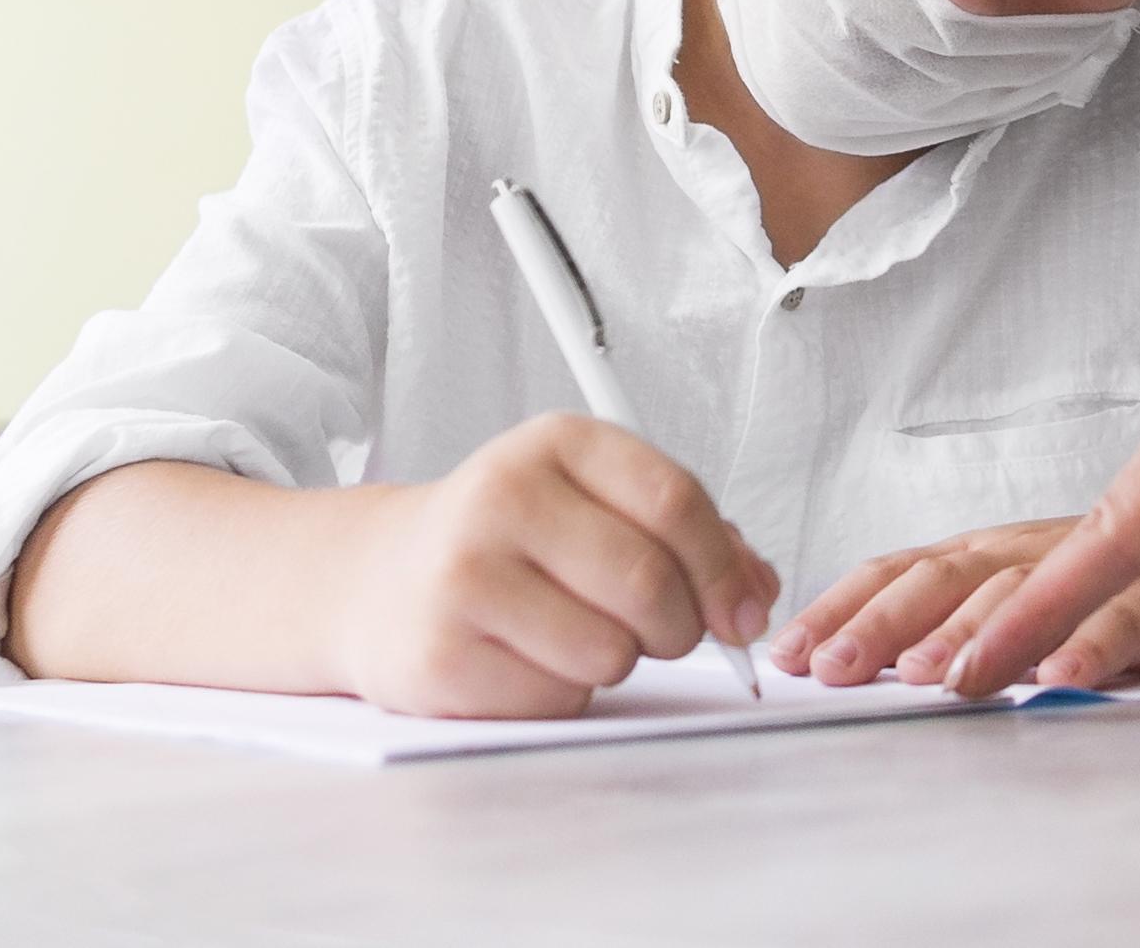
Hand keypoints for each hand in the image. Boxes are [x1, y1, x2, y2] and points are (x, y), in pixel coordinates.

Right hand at [336, 413, 777, 717]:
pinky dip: (564, 691)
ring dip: (618, 659)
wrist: (382, 577)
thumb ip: (685, 532)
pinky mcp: (440, 655)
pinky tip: (529, 657)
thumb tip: (756, 590)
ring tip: (579, 632)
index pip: (673, 502)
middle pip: (646, 582)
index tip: (744, 610)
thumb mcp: (593, 499)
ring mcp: (464, 574)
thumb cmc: (509, 537)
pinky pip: (556, 697)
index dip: (723, 567)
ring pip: (608, 650)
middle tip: (669, 633)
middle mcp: (503, 495)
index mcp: (556, 442)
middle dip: (681, 626)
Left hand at [768, 517, 1139, 690]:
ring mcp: (1096, 569)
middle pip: (946, 579)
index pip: (905, 571)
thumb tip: (880, 665)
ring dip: (973, 635)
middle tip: (832, 670)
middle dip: (882, 624)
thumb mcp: (1034, 597)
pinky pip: (1124, 620)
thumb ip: (968, 622)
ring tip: (933, 679)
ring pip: (1025, 595)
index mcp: (996, 551)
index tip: (789, 651)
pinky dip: (1089, 646)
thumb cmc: (1125, 580)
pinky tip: (1058, 681)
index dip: (846, 605)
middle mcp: (1033, 550)